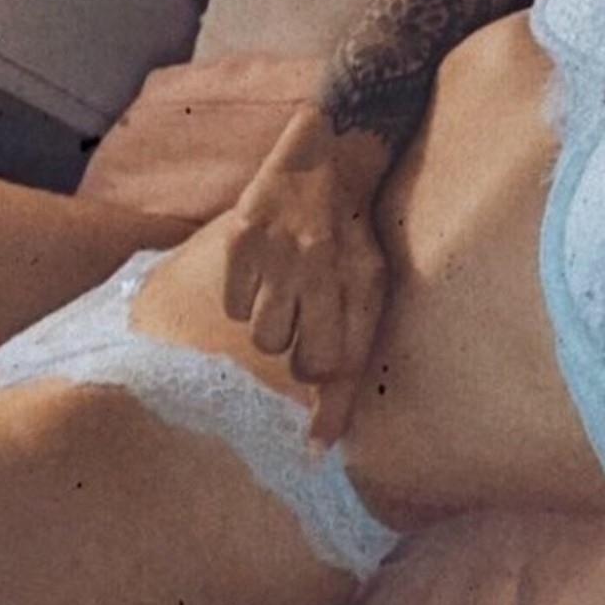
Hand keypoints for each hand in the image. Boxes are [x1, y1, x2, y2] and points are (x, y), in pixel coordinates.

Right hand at [222, 109, 387, 437]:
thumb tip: (323, 439)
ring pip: (261, 336)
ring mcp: (280, 250)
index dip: (327, 409)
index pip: (340, 368)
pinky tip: (263, 270)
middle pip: (295, 359)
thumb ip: (352, 354)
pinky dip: (245, 296)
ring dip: (271, 322)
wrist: (329, 160)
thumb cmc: (352, 237)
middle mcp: (321, 268)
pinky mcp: (243, 236)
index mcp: (360, 284)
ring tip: (285, 290)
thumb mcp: (371, 288)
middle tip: (306, 318)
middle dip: (300, 351)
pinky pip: (233, 303)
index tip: (315, 444)